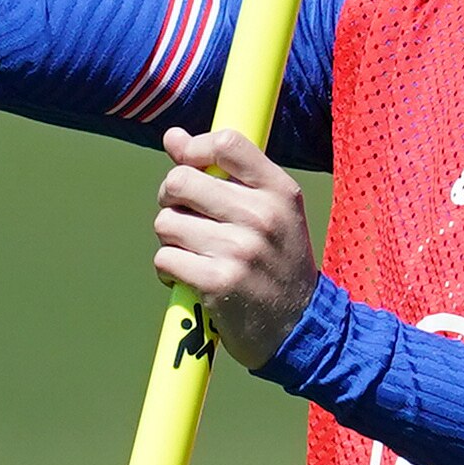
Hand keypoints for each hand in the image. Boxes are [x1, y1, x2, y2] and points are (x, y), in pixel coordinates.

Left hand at [153, 126, 318, 370]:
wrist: (299, 327)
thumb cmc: (277, 263)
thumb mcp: (270, 212)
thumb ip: (223, 172)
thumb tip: (172, 137)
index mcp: (279, 192)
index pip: (226, 142)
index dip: (194, 149)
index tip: (189, 166)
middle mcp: (262, 216)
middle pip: (180, 181)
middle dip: (171, 200)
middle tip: (186, 219)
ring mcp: (240, 250)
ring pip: (166, 223)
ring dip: (171, 240)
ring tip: (195, 255)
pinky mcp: (217, 282)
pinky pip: (164, 259)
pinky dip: (169, 271)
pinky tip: (190, 278)